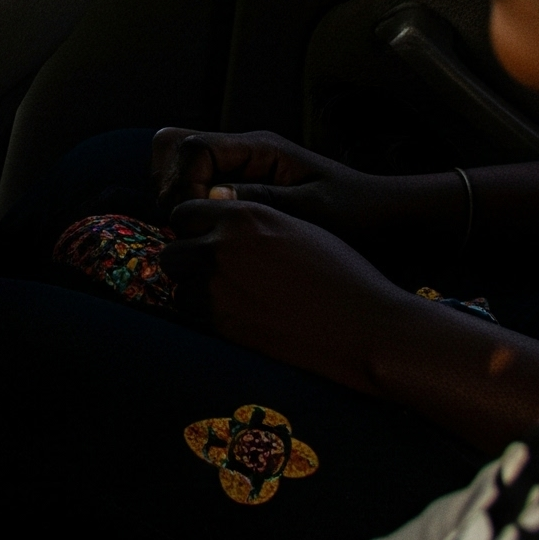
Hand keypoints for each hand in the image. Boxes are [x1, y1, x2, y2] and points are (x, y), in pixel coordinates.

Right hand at [150, 127, 432, 250]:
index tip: (199, 216)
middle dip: (168, 183)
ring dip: (176, 196)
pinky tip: (210, 237)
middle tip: (187, 222)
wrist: (390, 222)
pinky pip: (196, 190)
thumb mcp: (316, 211)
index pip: (191, 146)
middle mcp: (242, 152)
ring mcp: (238, 170)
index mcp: (259, 148)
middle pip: (173, 146)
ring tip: (197, 231)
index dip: (182, 181)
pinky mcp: (239, 191)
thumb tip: (213, 196)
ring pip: (177, 167)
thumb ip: (263, 200)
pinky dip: (190, 208)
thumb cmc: (360, 215)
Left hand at [160, 197, 408, 394]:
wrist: (365, 327)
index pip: (184, 212)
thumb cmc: (343, 274)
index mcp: (243, 216)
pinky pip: (193, 314)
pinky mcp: (224, 324)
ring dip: (192, 288)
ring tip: (223, 295)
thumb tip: (219, 217)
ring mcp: (219, 287)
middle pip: (172, 250)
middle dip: (186, 259)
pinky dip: (204, 313)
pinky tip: (234, 315)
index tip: (204, 239)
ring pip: (179, 284)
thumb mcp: (296, 225)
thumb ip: (251, 219)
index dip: (193, 227)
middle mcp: (222, 247)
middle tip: (210, 271)